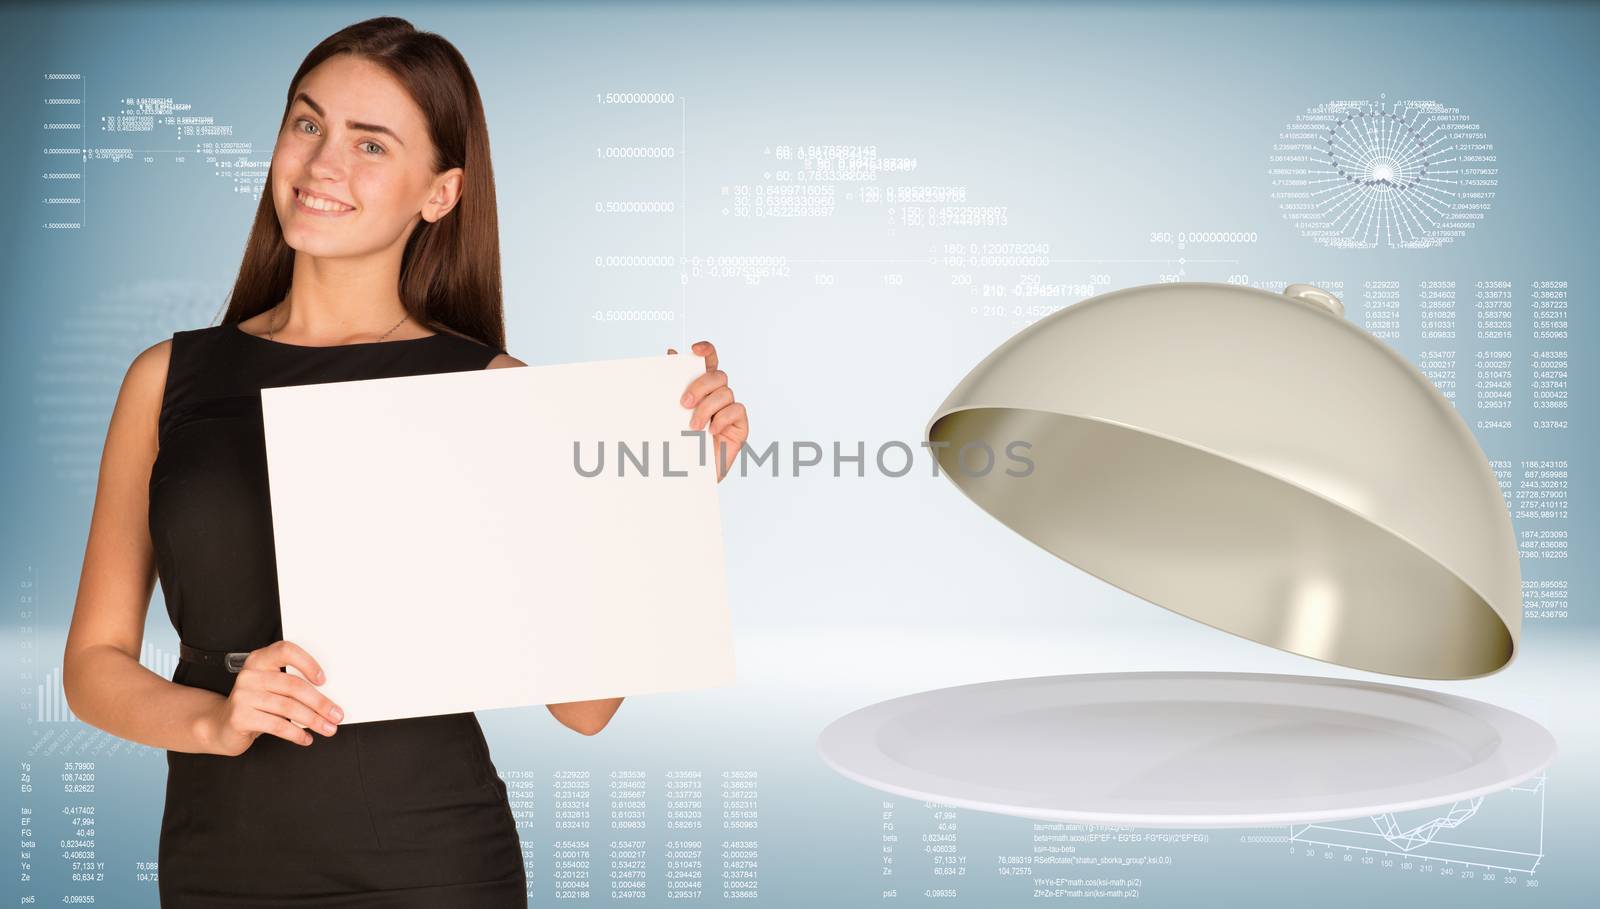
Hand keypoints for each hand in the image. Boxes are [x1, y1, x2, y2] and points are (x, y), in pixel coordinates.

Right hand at [198, 640, 343, 755]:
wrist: (221, 725)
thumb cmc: (255, 704)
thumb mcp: (270, 688)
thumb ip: (291, 685)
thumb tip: (328, 698)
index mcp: (260, 660)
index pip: (286, 651)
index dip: (307, 663)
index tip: (324, 680)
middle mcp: (250, 675)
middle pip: (293, 686)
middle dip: (320, 703)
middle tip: (336, 715)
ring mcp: (243, 696)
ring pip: (288, 707)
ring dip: (313, 720)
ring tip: (327, 729)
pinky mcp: (240, 717)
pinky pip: (277, 725)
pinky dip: (296, 734)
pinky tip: (306, 738)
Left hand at [668, 340, 747, 481]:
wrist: (685, 477)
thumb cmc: (677, 446)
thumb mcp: (670, 414)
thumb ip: (673, 385)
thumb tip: (671, 353)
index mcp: (701, 389)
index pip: (708, 361)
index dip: (706, 350)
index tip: (695, 348)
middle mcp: (717, 397)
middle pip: (718, 375)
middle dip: (700, 385)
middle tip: (683, 403)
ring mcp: (729, 411)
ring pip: (725, 392)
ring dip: (707, 408)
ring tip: (693, 426)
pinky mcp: (740, 427)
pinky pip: (737, 410)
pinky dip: (723, 417)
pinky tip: (711, 431)